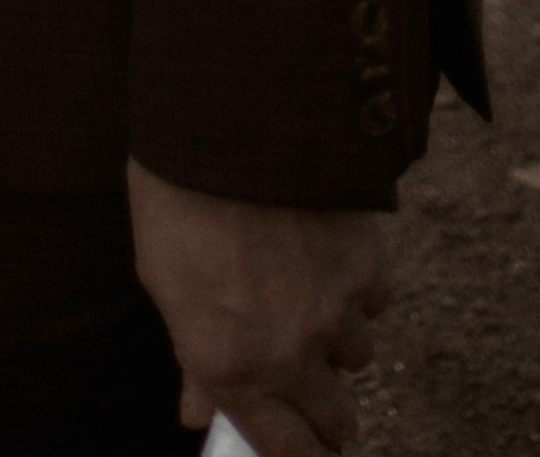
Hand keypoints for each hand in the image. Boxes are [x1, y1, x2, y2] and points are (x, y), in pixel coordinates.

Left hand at [126, 161, 392, 456]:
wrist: (228, 117)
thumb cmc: (177, 195)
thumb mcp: (164, 284)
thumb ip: (192, 357)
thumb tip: (195, 411)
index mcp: (230, 367)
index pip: (287, 454)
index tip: (304, 450)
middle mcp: (289, 354)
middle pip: (336, 422)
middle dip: (325, 409)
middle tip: (309, 381)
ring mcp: (335, 313)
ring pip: (359, 357)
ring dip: (339, 338)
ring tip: (305, 289)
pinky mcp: (368, 267)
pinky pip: (376, 300)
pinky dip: (359, 285)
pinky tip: (328, 250)